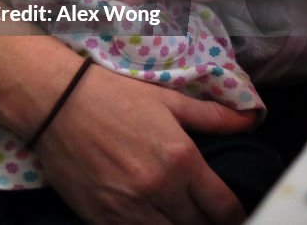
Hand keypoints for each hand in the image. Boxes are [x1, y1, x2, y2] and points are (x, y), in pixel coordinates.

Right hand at [36, 65, 254, 223]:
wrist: (55, 101)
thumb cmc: (111, 95)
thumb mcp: (165, 99)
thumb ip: (211, 116)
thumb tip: (251, 120)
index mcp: (182, 160)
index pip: (224, 208)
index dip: (232, 215)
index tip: (227, 213)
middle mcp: (160, 189)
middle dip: (204, 222)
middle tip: (199, 213)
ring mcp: (129, 208)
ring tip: (172, 215)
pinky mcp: (101, 218)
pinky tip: (147, 219)